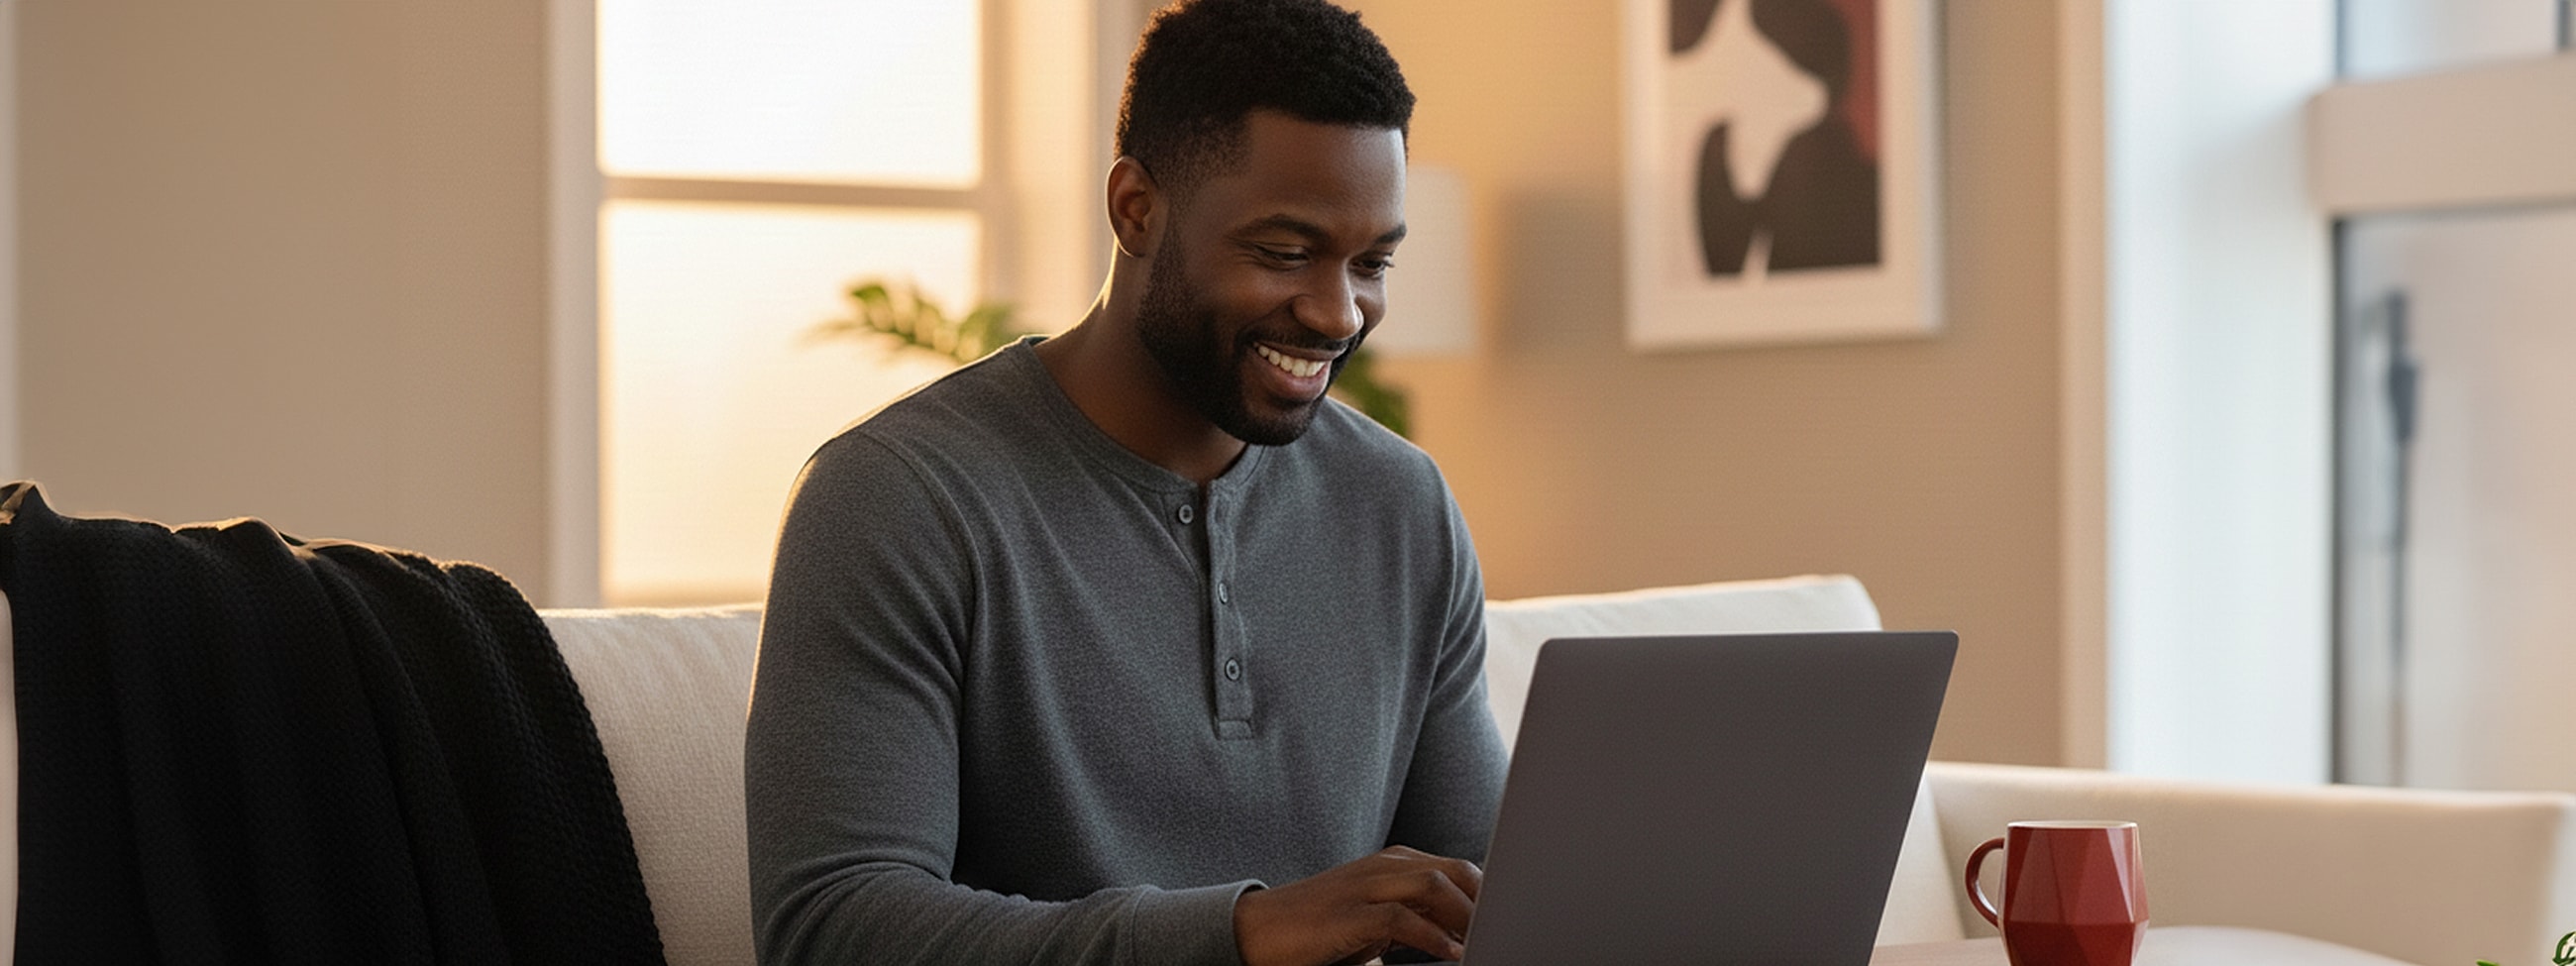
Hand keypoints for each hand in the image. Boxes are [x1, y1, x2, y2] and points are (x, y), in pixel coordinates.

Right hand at [1232, 845, 1482, 965]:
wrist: (1256, 932)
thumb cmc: (1319, 930)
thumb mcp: (1375, 921)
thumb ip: (1416, 919)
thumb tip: (1460, 934)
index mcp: (1393, 864)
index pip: (1457, 868)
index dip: (1489, 893)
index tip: (1512, 918)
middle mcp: (1383, 868)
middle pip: (1454, 871)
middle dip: (1486, 901)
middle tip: (1506, 930)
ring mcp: (1363, 887)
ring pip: (1433, 885)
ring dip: (1466, 915)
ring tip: (1487, 941)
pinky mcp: (1347, 914)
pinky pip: (1400, 918)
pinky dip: (1431, 936)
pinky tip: (1451, 955)